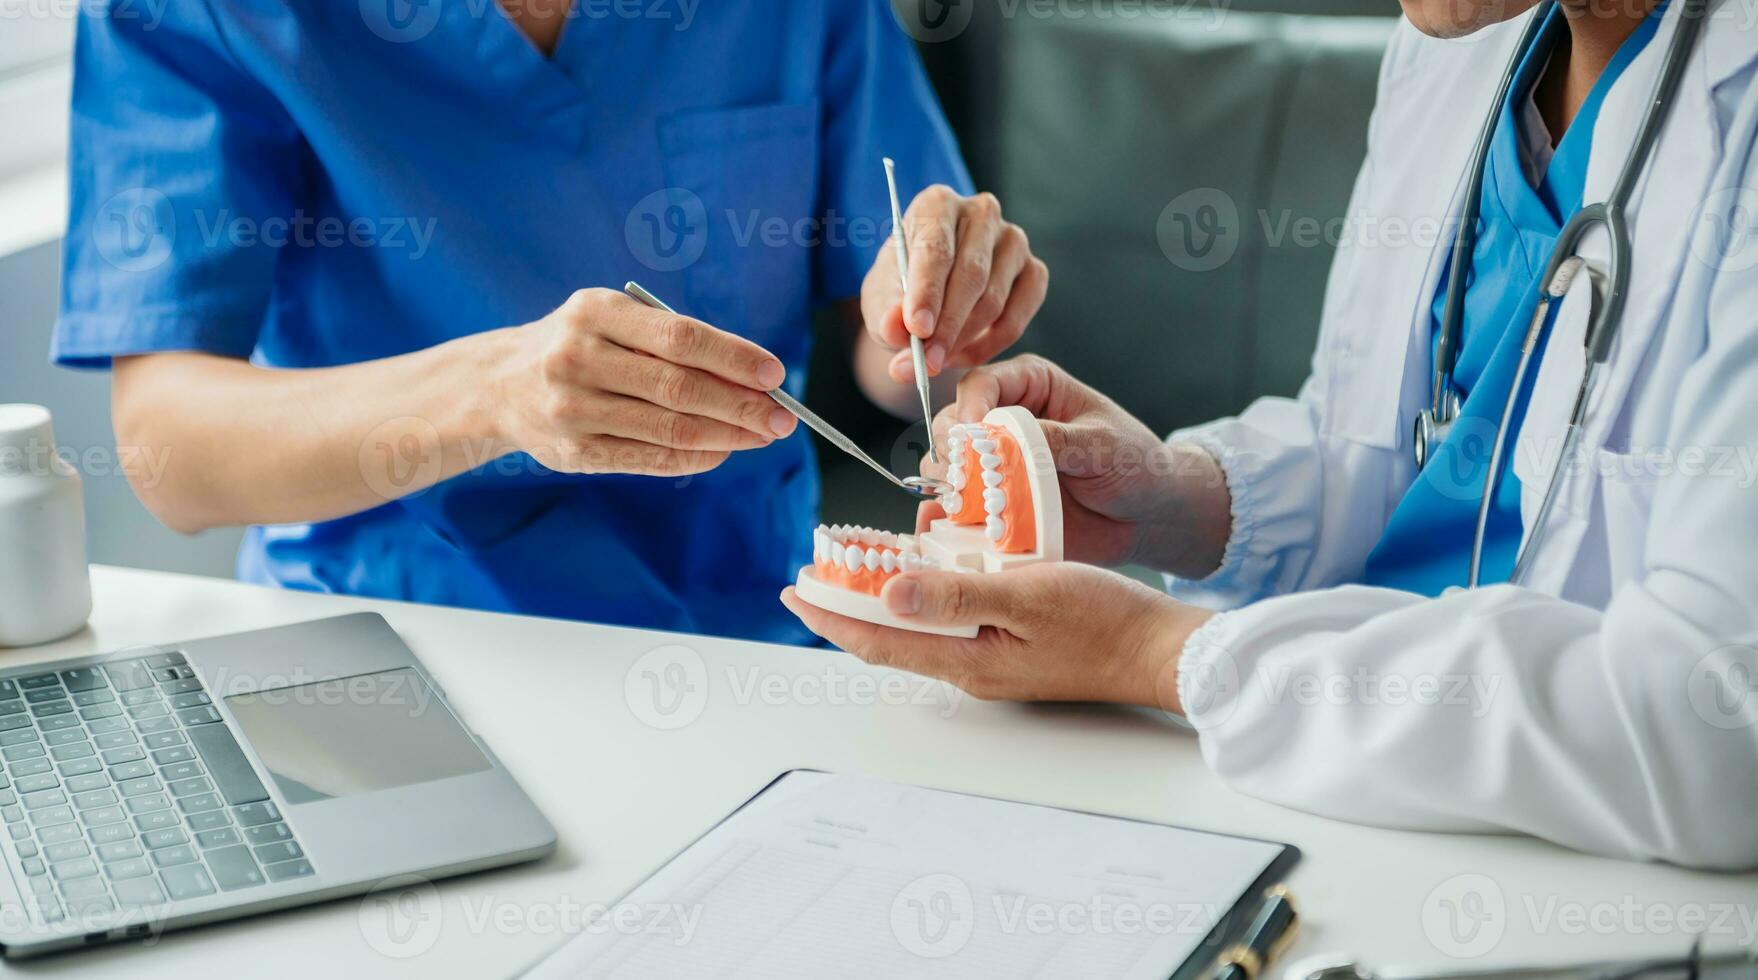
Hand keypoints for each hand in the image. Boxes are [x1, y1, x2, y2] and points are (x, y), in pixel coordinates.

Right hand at [490, 288, 796, 475]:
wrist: (499, 384)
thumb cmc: (581, 346)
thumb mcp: (614, 321)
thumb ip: (672, 342)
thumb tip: (752, 376)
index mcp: (594, 312)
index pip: (680, 337)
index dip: (734, 357)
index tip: (775, 374)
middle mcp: (578, 358)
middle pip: (679, 387)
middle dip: (741, 404)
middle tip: (784, 416)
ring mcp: (572, 409)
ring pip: (669, 428)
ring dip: (727, 435)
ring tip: (762, 434)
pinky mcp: (574, 452)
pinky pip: (650, 458)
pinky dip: (696, 457)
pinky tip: (724, 451)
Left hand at [781, 562, 1210, 708]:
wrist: (1159, 651)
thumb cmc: (1103, 621)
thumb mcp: (1026, 593)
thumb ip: (956, 595)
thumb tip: (889, 595)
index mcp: (966, 658)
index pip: (875, 639)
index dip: (829, 614)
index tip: (793, 588)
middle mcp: (970, 668)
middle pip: (888, 639)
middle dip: (845, 608)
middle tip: (815, 573)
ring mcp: (990, 663)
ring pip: (917, 632)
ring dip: (882, 603)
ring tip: (856, 569)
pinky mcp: (1011, 651)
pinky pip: (950, 627)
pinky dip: (924, 600)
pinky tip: (924, 574)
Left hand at [861, 187, 1047, 381]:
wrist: (930, 295)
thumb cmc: (901, 289)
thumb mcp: (881, 302)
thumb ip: (886, 314)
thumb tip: (897, 328)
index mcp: (937, 204)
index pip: (936, 247)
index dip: (927, 291)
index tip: (917, 329)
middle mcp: (981, 212)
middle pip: (971, 274)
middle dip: (946, 326)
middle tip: (926, 363)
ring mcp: (1014, 240)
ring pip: (993, 301)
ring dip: (962, 340)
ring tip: (934, 361)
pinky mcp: (1034, 271)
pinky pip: (1015, 320)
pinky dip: (987, 346)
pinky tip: (960, 355)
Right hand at [918, 355, 1231, 576]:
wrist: (1148, 516)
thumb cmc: (1134, 464)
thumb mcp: (1101, 444)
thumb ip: (1056, 439)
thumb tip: (1007, 437)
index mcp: (1031, 386)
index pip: (983, 383)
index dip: (971, 404)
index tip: (974, 430)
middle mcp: (1003, 421)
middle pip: (952, 422)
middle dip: (952, 447)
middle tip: (965, 473)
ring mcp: (994, 464)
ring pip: (945, 463)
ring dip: (949, 482)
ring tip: (966, 500)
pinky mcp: (992, 502)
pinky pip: (957, 506)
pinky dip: (952, 514)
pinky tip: (959, 522)